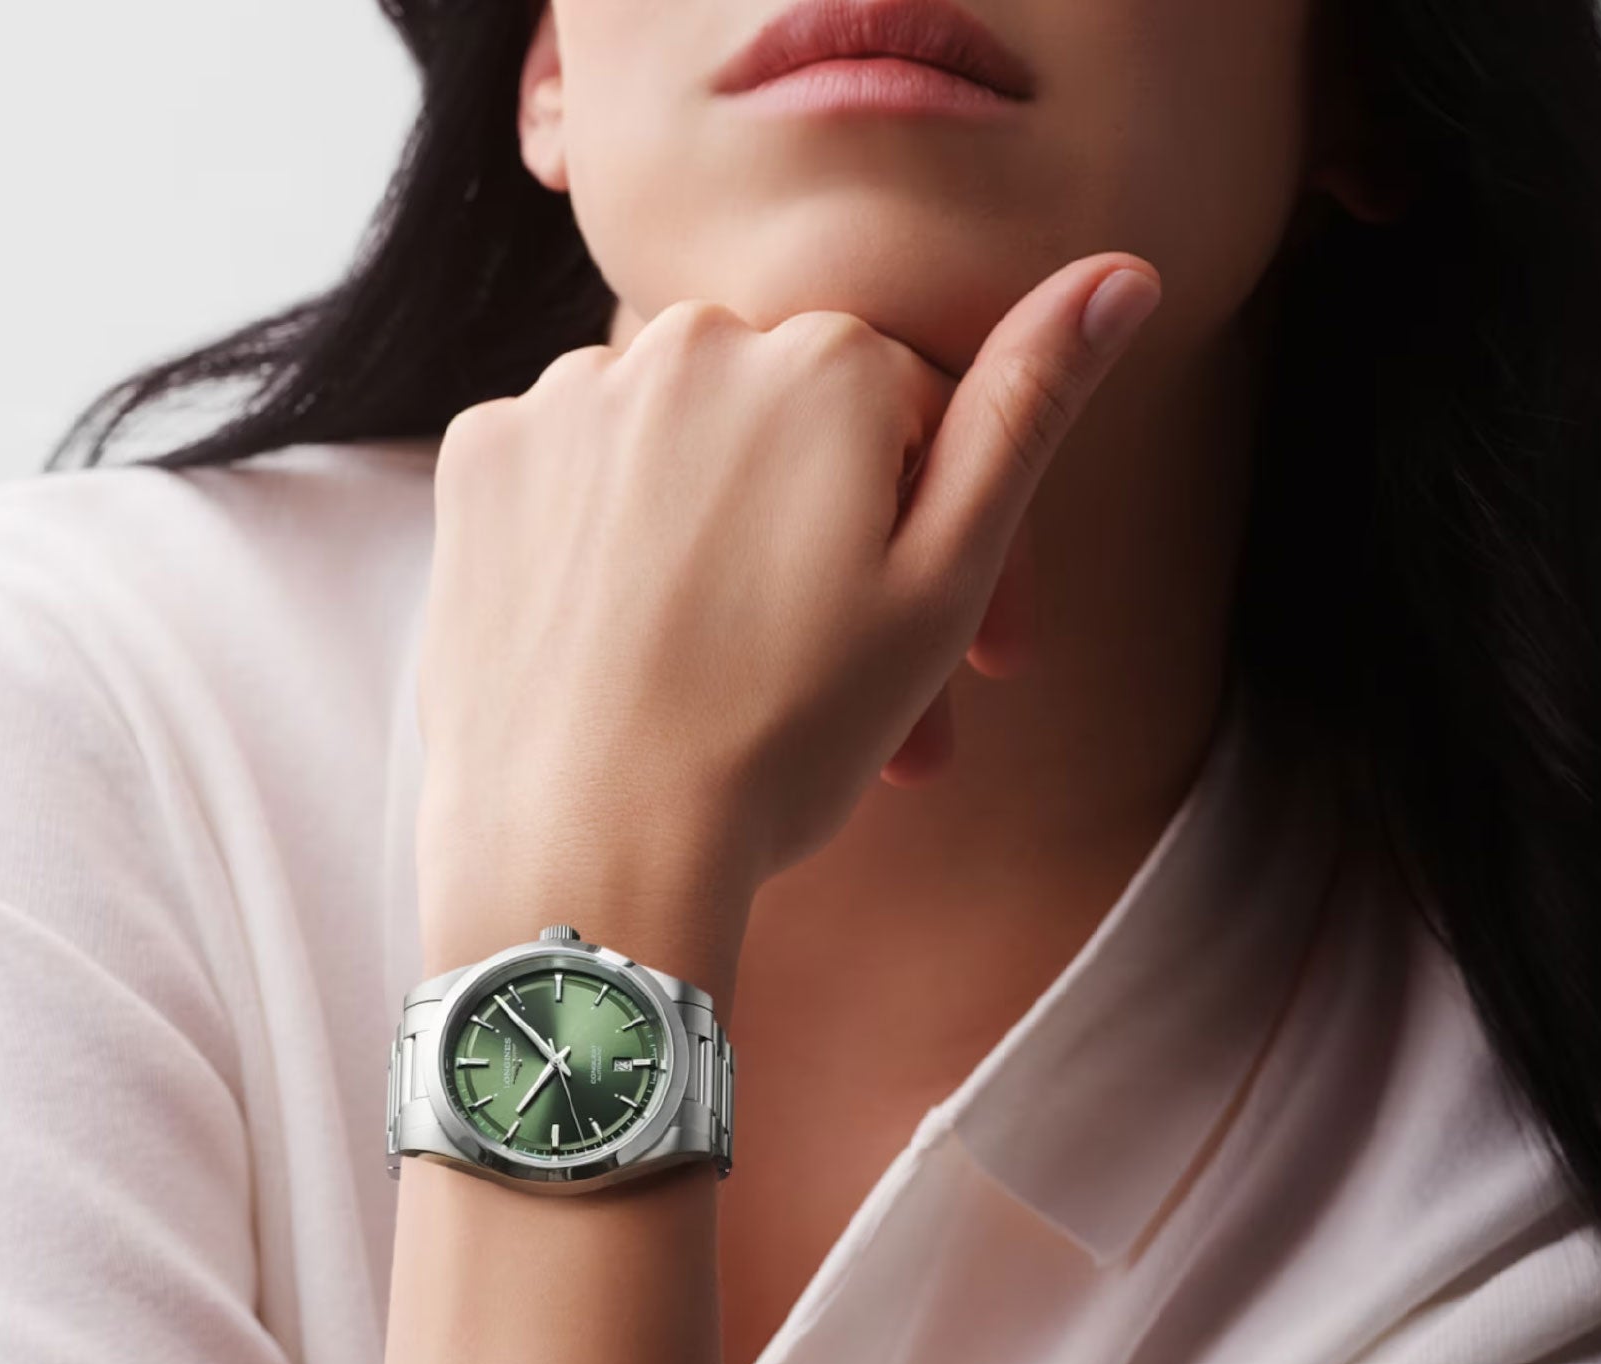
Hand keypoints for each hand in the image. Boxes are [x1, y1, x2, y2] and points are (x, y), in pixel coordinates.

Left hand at [414, 254, 1161, 965]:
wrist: (590, 853)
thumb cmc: (787, 737)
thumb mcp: (945, 582)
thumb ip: (1025, 413)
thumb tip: (1121, 274)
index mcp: (826, 360)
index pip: (909, 413)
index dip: (943, 538)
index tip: (970, 657)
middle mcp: (686, 340)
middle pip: (790, 429)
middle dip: (834, 549)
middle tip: (856, 696)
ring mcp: (568, 395)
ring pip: (682, 449)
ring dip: (724, 544)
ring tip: (742, 684)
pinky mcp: (479, 459)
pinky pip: (577, 469)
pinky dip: (615, 540)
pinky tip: (633, 641)